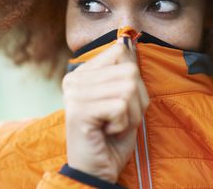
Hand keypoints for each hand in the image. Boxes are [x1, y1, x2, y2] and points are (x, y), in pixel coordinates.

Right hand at [62, 37, 149, 182]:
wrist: (96, 170)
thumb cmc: (112, 136)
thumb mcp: (123, 99)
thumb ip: (124, 72)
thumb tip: (129, 42)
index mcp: (83, 73)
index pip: (120, 51)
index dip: (133, 76)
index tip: (122, 99)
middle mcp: (75, 79)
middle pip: (130, 70)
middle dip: (137, 100)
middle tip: (121, 117)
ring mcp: (75, 94)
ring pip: (128, 88)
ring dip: (132, 113)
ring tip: (115, 125)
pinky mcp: (79, 110)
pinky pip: (121, 106)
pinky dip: (124, 123)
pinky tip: (109, 131)